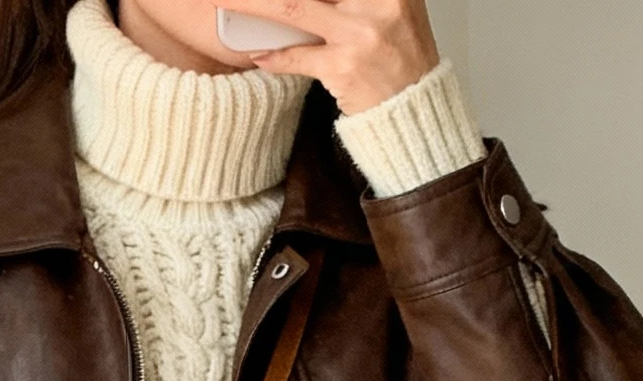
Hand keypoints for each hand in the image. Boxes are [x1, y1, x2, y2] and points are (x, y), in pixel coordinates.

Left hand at [244, 0, 438, 112]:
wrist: (415, 108)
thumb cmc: (400, 57)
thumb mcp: (391, 8)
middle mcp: (378, 1)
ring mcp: (360, 34)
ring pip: (295, 9)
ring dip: (253, 5)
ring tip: (227, 3)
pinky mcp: (344, 68)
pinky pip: (298, 57)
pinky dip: (274, 58)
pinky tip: (258, 54)